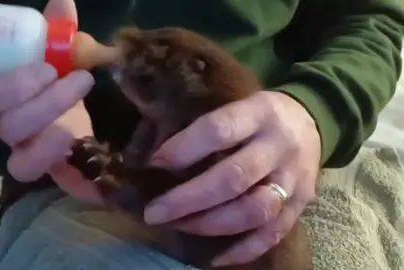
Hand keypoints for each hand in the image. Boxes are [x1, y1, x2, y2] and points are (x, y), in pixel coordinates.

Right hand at [0, 0, 103, 203]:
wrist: (100, 116)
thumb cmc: (75, 80)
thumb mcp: (72, 54)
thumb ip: (63, 32)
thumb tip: (63, 1)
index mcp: (8, 96)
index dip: (11, 83)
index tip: (49, 66)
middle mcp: (11, 125)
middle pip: (4, 123)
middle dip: (39, 101)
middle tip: (76, 79)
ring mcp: (28, 151)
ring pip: (17, 153)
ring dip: (50, 129)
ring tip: (81, 108)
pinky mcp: (48, 171)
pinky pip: (33, 174)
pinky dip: (51, 158)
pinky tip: (75, 139)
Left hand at [145, 91, 320, 266]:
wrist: (311, 122)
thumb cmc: (260, 115)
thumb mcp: (238, 102)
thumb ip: (206, 126)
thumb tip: (159, 156)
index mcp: (259, 113)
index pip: (219, 130)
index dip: (184, 148)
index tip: (154, 163)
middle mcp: (278, 147)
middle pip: (234, 178)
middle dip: (188, 199)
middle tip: (154, 212)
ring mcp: (293, 180)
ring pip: (254, 211)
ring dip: (210, 225)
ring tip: (178, 226)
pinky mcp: (300, 205)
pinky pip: (273, 235)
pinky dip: (242, 250)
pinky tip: (213, 257)